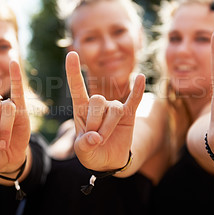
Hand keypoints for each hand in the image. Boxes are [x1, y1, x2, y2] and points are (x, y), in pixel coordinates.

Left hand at [66, 51, 144, 170]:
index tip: (72, 54)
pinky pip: (135, 100)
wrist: (109, 160)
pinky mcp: (129, 114)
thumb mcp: (82, 153)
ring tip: (105, 138)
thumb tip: (94, 138)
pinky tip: (141, 78)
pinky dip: (138, 90)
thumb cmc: (91, 152)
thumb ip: (84, 145)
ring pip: (114, 109)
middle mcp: (98, 105)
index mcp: (82, 109)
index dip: (74, 71)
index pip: (77, 87)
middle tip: (95, 138)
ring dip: (109, 127)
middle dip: (96, 122)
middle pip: (97, 100)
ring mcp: (114, 108)